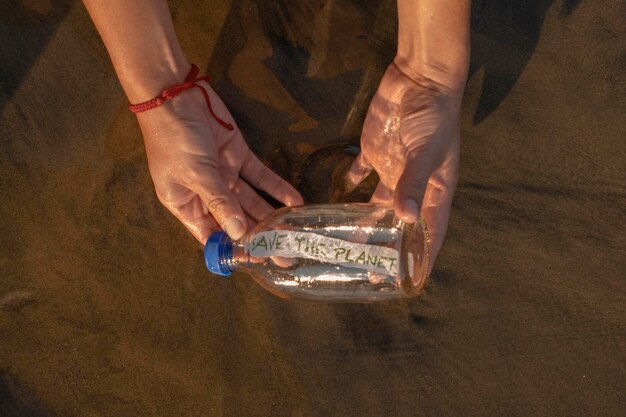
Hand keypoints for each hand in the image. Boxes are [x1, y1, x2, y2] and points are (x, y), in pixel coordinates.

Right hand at [136, 81, 302, 242]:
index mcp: (185, 204)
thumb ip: (220, 202)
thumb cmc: (175, 140)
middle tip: (285, 255)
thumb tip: (240, 233)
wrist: (175, 95)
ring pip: (251, 201)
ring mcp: (224, 174)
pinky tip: (294, 201)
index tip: (257, 260)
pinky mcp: (238, 156)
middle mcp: (206, 194)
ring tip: (294, 232)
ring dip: (271, 215)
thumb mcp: (196, 174)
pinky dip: (276, 187)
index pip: (213, 234)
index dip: (234, 248)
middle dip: (260, 237)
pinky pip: (260, 177)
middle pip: (236, 221)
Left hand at [347, 61, 461, 272]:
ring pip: (376, 205)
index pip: (429, 232)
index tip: (409, 282)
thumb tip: (405, 220)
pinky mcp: (374, 152)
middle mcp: (413, 185)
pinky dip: (348, 189)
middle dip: (386, 248)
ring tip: (346, 246)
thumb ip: (413, 184)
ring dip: (363, 224)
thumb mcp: (426, 152)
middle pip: (399, 224)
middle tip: (368, 272)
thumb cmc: (432, 117)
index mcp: (434, 190)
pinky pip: (359, 175)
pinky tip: (331, 205)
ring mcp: (393, 169)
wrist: (419, 77)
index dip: (420, 257)